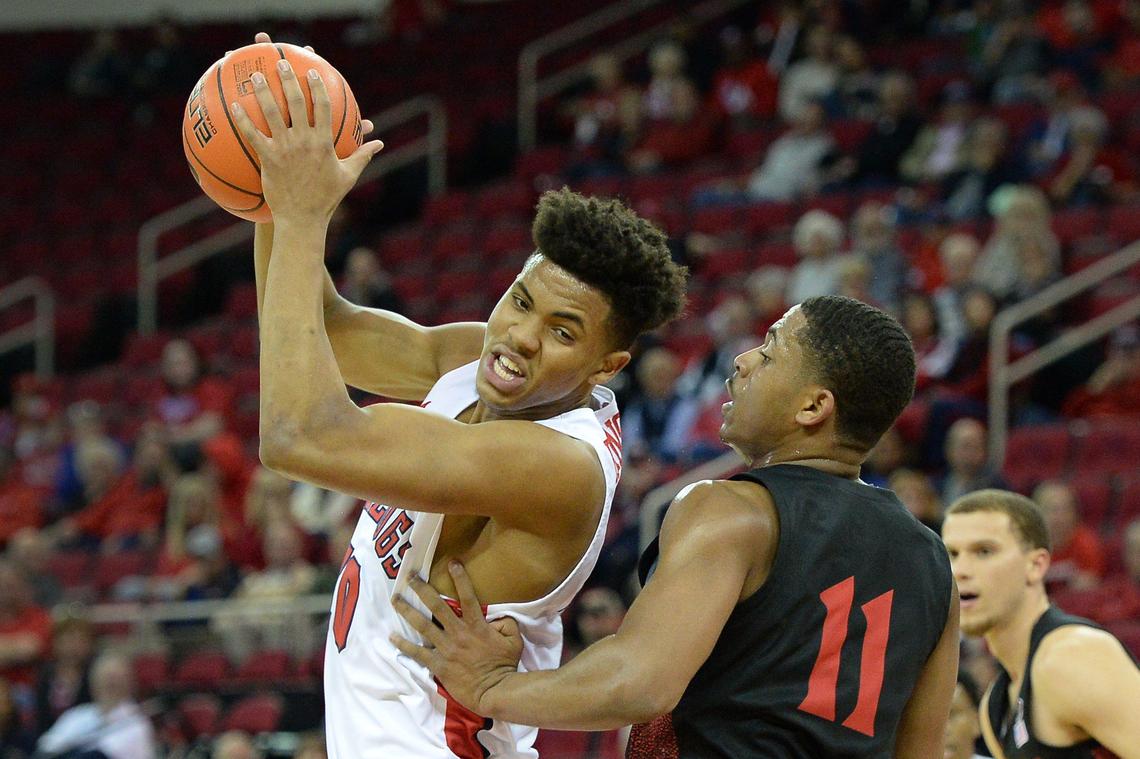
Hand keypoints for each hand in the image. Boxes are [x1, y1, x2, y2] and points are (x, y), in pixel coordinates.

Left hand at [229, 52, 382, 223]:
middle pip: (297, 103)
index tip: (312, 72)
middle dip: (289, 79)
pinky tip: (234, 106)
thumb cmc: (326, 199)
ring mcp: (285, 149)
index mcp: (324, 143)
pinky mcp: (268, 159)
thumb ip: (362, 156)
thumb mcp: (348, 176)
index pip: (323, 107)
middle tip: (281, 63)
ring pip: (273, 113)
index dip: (318, 87)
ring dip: (263, 91)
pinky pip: (253, 135)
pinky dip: (243, 119)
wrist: (303, 219)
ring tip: (254, 75)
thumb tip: (379, 143)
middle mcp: (305, 141)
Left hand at [391, 562, 523, 715]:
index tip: (451, 562)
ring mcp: (445, 648)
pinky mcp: (437, 664)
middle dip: (422, 589)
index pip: (467, 596)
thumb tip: (496, 617)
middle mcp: (457, 633)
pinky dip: (404, 645)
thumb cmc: (504, 664)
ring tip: (395, 599)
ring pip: (422, 625)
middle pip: (436, 606)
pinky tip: (392, 636)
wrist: (493, 691)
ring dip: (407, 611)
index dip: (460, 578)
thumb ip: (505, 623)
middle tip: (409, 577)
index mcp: (476, 625)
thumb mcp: (514, 639)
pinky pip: (417, 652)